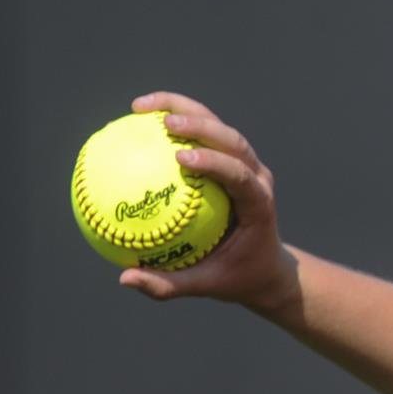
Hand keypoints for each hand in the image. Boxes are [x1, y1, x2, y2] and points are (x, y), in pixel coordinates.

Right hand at [118, 92, 298, 313]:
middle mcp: (257, 178)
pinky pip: (204, 135)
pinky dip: (177, 120)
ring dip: (185, 109)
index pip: (241, 176)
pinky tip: (140, 119)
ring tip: (140, 107)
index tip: (181, 156)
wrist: (266, 267)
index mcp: (259, 205)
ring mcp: (247, 165)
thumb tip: (125, 278)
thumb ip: (169, 285)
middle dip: (201, 124)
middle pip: (233, 140)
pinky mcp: (234, 160)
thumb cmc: (237, 276)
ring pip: (219, 126)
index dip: (215, 162)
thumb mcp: (207, 286)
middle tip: (163, 122)